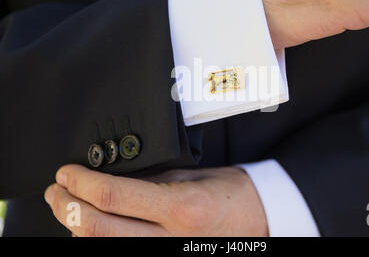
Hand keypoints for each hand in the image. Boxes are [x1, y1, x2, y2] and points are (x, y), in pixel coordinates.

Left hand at [44, 165, 267, 236]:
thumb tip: (112, 177)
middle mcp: (169, 239)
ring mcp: (165, 256)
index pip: (114, 197)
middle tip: (56, 190)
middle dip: (67, 207)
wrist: (259, 222)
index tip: (67, 172)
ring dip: (74, 227)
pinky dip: (97, 241)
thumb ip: (152, 180)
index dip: (82, 183)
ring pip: (102, 248)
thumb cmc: (233, 195)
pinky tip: (90, 228)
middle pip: (98, 229)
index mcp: (181, 208)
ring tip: (65, 206)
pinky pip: (119, 254)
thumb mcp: (193, 176)